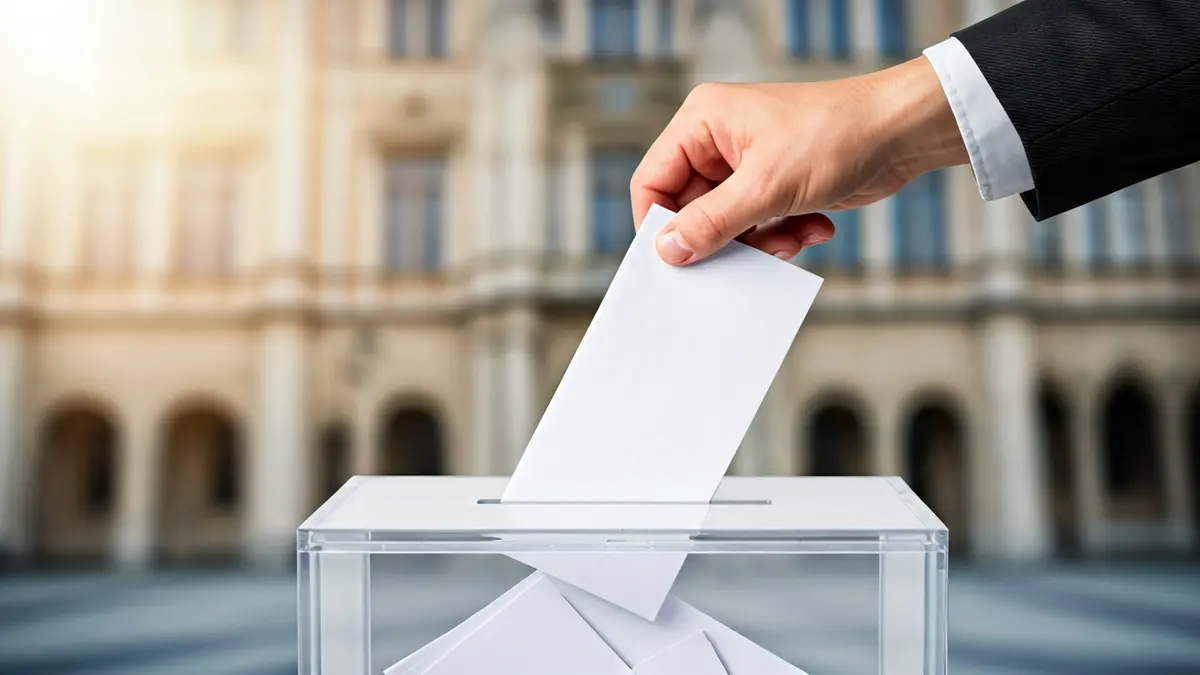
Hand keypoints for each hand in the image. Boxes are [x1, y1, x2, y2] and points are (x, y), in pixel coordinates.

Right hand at [631, 55, 969, 264]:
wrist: (902, 132)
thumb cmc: (837, 136)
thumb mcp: (766, 188)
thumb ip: (712, 223)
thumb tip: (669, 250)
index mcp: (703, 122)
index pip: (653, 180)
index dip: (659, 224)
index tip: (676, 260)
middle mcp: (719, 140)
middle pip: (690, 208)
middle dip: (722, 238)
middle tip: (744, 257)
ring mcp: (747, 163)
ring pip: (726, 224)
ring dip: (758, 241)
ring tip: (791, 238)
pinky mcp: (774, 183)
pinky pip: (758, 225)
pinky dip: (782, 234)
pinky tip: (813, 226)